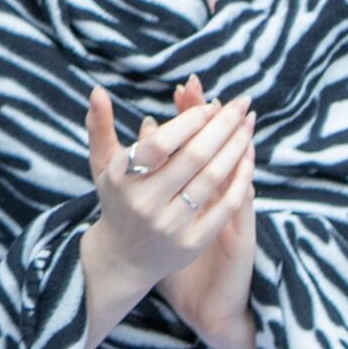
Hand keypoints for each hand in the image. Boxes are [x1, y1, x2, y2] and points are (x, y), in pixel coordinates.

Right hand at [81, 82, 255, 340]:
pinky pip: (224, 206)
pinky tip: (249, 158)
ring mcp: (169, 225)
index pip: (161, 144)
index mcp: (121, 178)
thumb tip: (98, 91)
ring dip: (236, 147)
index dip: (190, 121)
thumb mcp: (103, 165)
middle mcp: (144, 203)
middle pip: (194, 157)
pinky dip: (240, 179)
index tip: (211, 105)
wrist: (125, 258)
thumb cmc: (118, 199)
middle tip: (240, 103)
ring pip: (212, 178)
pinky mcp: (192, 243)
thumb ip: (99, 126)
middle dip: (222, 126)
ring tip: (249, 124)